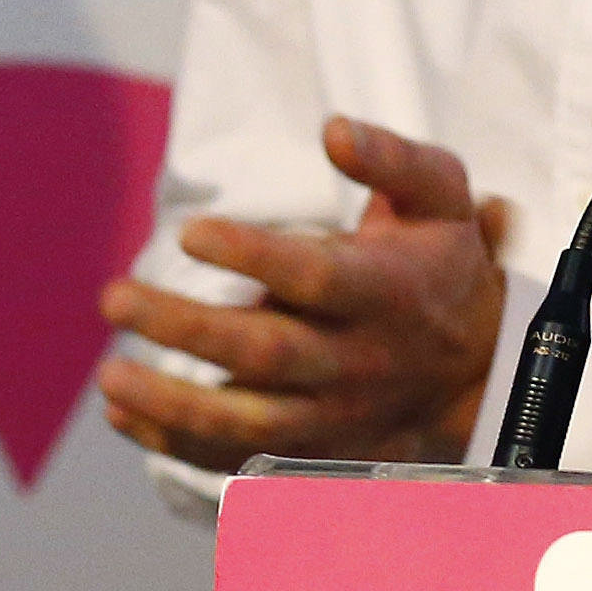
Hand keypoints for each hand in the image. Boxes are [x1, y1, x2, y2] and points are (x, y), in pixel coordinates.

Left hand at [97, 117, 507, 475]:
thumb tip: (332, 129)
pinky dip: (178, 444)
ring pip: (250, 424)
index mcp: (389, 290)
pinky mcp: (317, 450)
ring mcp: (338, 415)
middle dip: (186, 329)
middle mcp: (360, 359)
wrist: (482, 367)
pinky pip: (242, 460)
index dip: (252, 257)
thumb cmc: (441, 261)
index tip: (189, 232)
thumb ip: (391, 157)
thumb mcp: (440, 196)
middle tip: (113, 298)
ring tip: (109, 375)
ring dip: (173, 404)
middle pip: (267, 353)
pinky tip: (122, 413)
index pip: (316, 277)